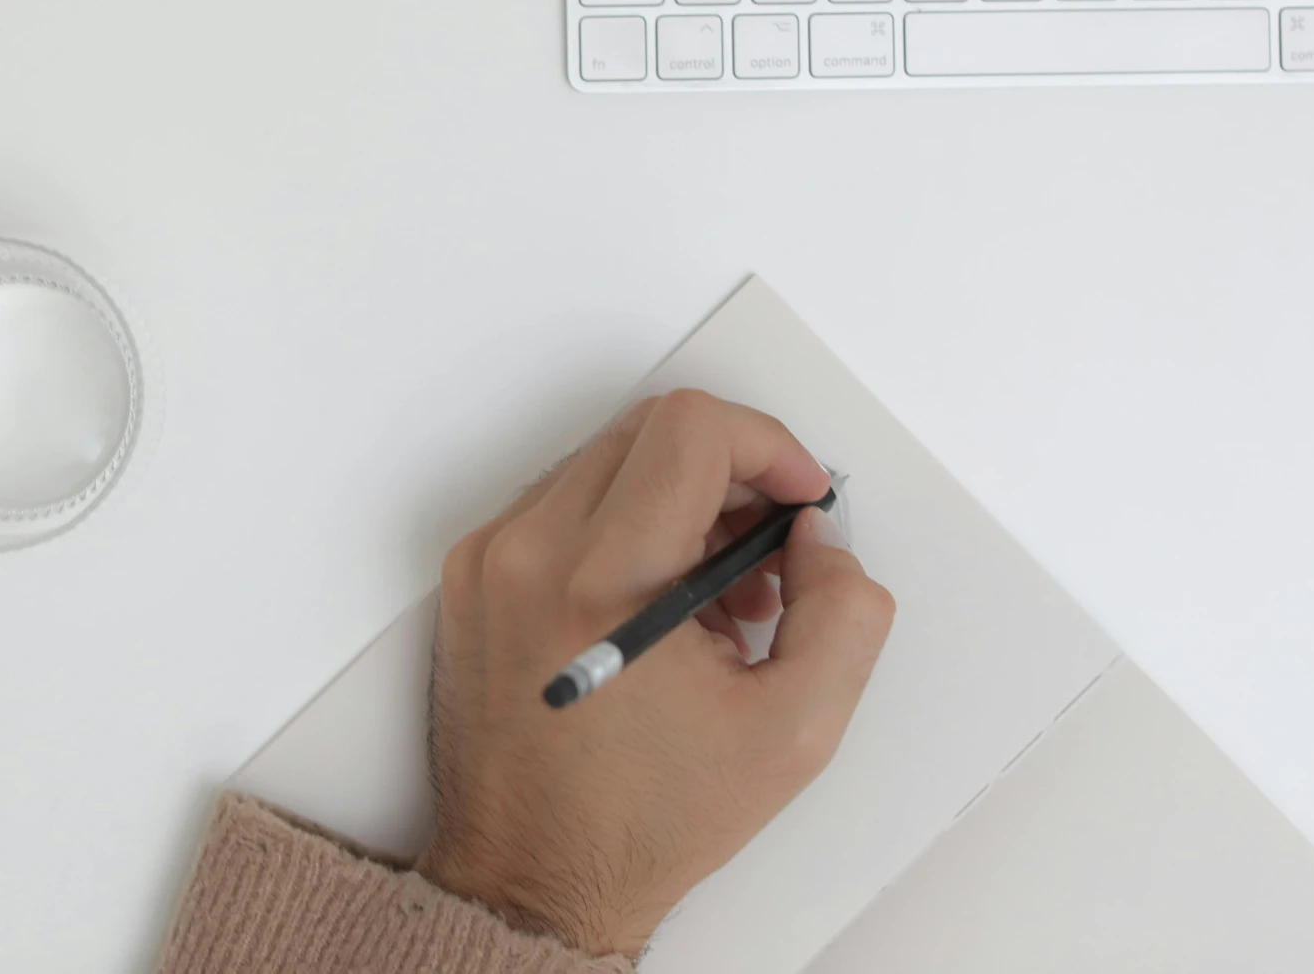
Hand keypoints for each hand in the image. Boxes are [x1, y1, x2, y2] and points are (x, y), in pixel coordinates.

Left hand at [414, 390, 895, 959]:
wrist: (530, 883)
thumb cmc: (638, 823)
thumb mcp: (792, 735)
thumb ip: (843, 617)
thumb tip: (820, 540)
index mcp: (603, 581)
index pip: (692, 430)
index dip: (769, 446)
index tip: (800, 499)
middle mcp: (529, 553)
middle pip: (650, 432)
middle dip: (731, 476)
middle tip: (767, 555)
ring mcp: (488, 560)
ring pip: (607, 462)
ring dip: (678, 504)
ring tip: (715, 602)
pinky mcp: (470, 575)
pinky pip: (562, 504)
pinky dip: (623, 529)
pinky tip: (657, 608)